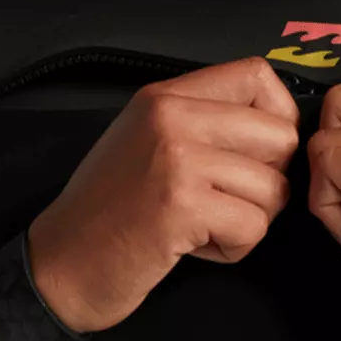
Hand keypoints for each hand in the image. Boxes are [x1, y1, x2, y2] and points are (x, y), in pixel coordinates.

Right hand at [28, 57, 298, 333]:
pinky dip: (232, 249)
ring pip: (273, 189)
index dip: (278, 118)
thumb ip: (202, 122)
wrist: (61, 265)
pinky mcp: (182, 206)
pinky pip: (253, 227)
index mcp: (166, 97)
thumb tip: (277, 127)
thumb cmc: (107, 211)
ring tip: (200, 226)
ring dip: (248, 221)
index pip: (258, 75)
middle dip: (269, 180)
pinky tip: (192, 247)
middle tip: (227, 201)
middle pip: (280, 136)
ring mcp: (177, 159)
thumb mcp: (146, 141)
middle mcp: (172, 117)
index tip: (256, 154)